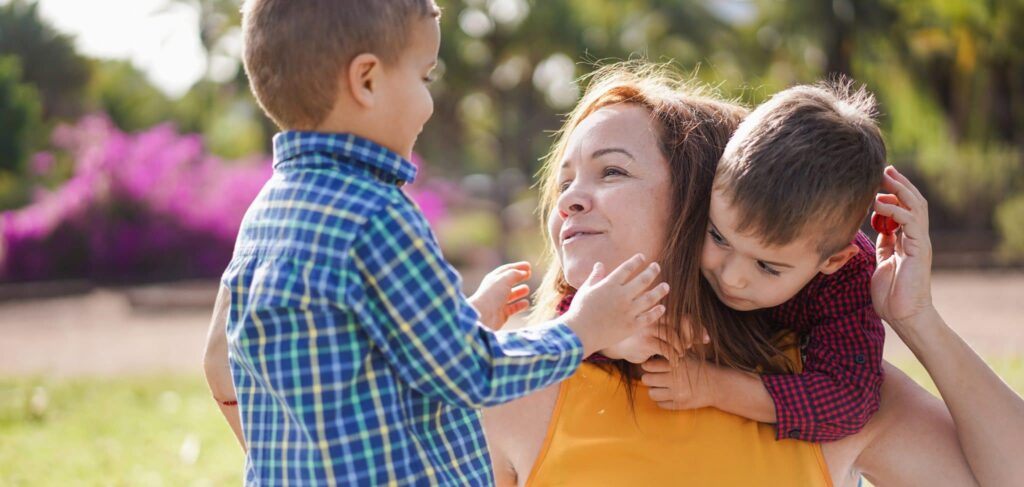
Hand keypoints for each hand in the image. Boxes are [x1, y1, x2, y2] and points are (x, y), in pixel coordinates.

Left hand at [468, 262, 531, 329]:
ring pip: (511, 295)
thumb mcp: (505, 279)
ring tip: (527, 289)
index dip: (517, 267)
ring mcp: (498, 302)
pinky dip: (520, 305)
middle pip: (509, 281)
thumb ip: (515, 274)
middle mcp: (495, 290)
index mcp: (493, 279)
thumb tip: (524, 273)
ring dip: (519, 291)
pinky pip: (513, 308)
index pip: (507, 270)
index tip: (528, 266)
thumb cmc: (492, 295)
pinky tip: (526, 303)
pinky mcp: (502, 313)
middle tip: (529, 274)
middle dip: (519, 277)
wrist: (484, 316)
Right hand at [562, 254, 669, 356]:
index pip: (627, 268)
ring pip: (650, 298)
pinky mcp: (631, 326)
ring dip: (660, 291)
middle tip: (656, 266)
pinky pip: (648, 317)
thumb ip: (594, 277)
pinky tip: (662, 307)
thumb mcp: (585, 290)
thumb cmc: (579, 311)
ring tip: (666, 286)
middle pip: (642, 280)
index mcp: (609, 285)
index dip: (636, 261)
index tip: (642, 257)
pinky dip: (656, 312)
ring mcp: (628, 311)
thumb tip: (599, 264)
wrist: (579, 334)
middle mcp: (622, 296)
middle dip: (651, 271)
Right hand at [602, 316, 708, 363]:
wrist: (618, 346)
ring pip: (674, 337)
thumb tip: (706, 337)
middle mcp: (655, 316)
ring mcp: (649, 328)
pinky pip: (666, 349)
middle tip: (692, 349)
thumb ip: (681, 333)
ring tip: (680, 356)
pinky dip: (673, 358)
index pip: (684, 316)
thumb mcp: (661, 334)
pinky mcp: (645, 341)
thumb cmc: (643, 340)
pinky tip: (673, 363)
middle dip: (692, 338)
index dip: (698, 328)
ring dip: (682, 349)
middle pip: (682, 324)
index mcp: (660, 312)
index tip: (707, 339)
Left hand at [641, 355, 716, 409]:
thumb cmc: (699, 368)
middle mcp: (676, 379)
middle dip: (649, 377)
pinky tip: (668, 395)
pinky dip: (662, 400)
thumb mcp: (687, 356)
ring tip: (660, 386)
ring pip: (652, 393)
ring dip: (654, 390)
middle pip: (647, 379)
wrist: (717, 385)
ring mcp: (678, 394)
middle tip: (654, 376)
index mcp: (676, 364)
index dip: (647, 365)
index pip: (649, 366)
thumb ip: (670, 352)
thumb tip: (650, 351)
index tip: (650, 366)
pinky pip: (660, 404)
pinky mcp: (680, 405)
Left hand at [871, 166, 935, 328]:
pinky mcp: (919, 249)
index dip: (893, 192)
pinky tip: (880, 202)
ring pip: (915, 207)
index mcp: (907, 241)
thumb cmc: (892, 295)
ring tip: (885, 176)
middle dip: (899, 184)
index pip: (903, 209)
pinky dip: (896, 209)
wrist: (905, 316)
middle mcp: (916, 238)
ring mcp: (920, 243)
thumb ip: (884, 245)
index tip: (879, 179)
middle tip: (884, 168)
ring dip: (900, 189)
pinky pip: (910, 223)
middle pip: (912, 202)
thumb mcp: (882, 263)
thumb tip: (879, 229)